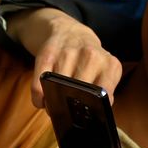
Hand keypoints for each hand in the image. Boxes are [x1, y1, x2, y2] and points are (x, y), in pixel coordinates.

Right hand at [7, 8, 121, 107]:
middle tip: (68, 113)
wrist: (69, 32)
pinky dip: (39, 98)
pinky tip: (43, 99)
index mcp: (109, 63)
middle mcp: (91, 56)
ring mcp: (68, 53)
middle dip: (71, 109)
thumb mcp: (104, 71)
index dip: (95, 108)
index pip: (105, 93)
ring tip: (55, 104)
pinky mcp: (47, 54)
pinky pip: (40, 85)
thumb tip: (96, 116)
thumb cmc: (89, 59)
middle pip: (79, 93)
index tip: (87, 115)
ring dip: (53, 104)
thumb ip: (105, 91)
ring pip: (58, 89)